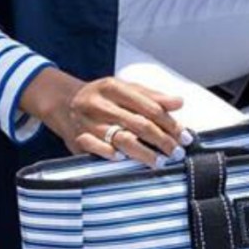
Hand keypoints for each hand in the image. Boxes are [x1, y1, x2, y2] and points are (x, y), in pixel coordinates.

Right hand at [20, 67, 188, 167]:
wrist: (64, 102)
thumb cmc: (103, 97)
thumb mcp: (126, 89)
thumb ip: (153, 97)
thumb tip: (179, 102)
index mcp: (113, 87)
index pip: (149, 107)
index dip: (170, 123)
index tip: (184, 135)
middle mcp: (99, 104)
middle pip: (138, 124)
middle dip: (162, 140)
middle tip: (177, 152)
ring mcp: (87, 122)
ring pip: (121, 139)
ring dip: (144, 153)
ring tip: (160, 161)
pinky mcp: (77, 139)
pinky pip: (96, 149)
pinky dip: (112, 155)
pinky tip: (126, 161)